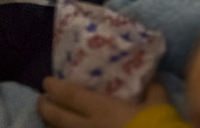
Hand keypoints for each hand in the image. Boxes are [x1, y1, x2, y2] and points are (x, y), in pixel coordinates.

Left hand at [37, 76, 168, 127]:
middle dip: (45, 108)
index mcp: (102, 108)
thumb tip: (153, 77)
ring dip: (53, 126)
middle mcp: (90, 127)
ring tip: (49, 120)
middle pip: (58, 118)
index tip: (46, 81)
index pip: (70, 96)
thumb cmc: (156, 124)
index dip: (55, 88)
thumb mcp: (159, 102)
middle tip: (40, 100)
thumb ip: (153, 89)